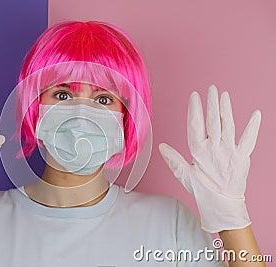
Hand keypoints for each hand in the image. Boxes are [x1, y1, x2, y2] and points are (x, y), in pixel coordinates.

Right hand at [159, 84, 260, 232]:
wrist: (222, 206)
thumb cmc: (203, 192)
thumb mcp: (185, 176)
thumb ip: (173, 159)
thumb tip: (161, 147)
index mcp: (199, 151)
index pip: (195, 125)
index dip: (194, 109)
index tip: (194, 96)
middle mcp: (214, 148)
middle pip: (213, 121)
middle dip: (212, 103)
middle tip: (212, 88)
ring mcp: (230, 151)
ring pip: (228, 125)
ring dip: (226, 109)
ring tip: (224, 95)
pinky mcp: (243, 157)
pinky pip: (249, 139)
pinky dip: (253, 127)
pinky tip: (257, 114)